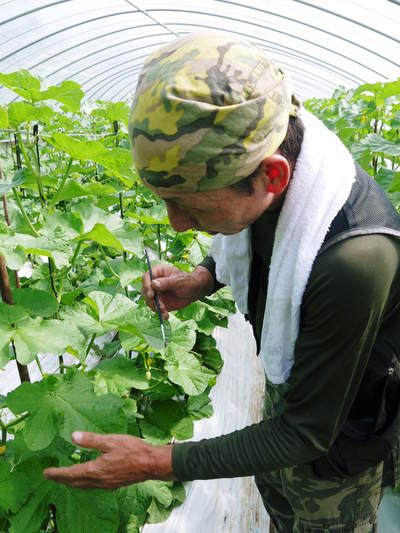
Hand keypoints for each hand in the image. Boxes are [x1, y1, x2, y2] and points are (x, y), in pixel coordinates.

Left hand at [43, 431, 174, 489]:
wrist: (151, 463)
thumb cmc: (133, 450)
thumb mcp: (110, 440)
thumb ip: (91, 439)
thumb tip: (73, 436)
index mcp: (95, 470)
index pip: (70, 473)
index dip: (57, 473)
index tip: (46, 473)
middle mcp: (99, 481)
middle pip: (75, 483)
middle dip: (62, 479)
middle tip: (52, 475)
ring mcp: (107, 484)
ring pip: (84, 486)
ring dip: (73, 482)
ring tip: (66, 477)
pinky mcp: (114, 484)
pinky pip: (93, 486)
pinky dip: (85, 482)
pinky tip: (88, 477)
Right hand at [141, 264, 213, 319]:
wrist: (195, 291)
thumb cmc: (187, 281)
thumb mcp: (178, 281)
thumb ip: (166, 283)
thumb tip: (153, 284)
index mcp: (158, 272)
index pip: (146, 277)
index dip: (146, 286)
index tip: (152, 295)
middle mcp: (154, 282)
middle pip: (145, 290)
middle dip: (151, 300)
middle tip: (159, 306)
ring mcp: (156, 293)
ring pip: (149, 301)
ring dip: (156, 307)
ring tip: (165, 311)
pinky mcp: (160, 302)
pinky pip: (155, 308)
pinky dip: (160, 313)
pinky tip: (166, 316)